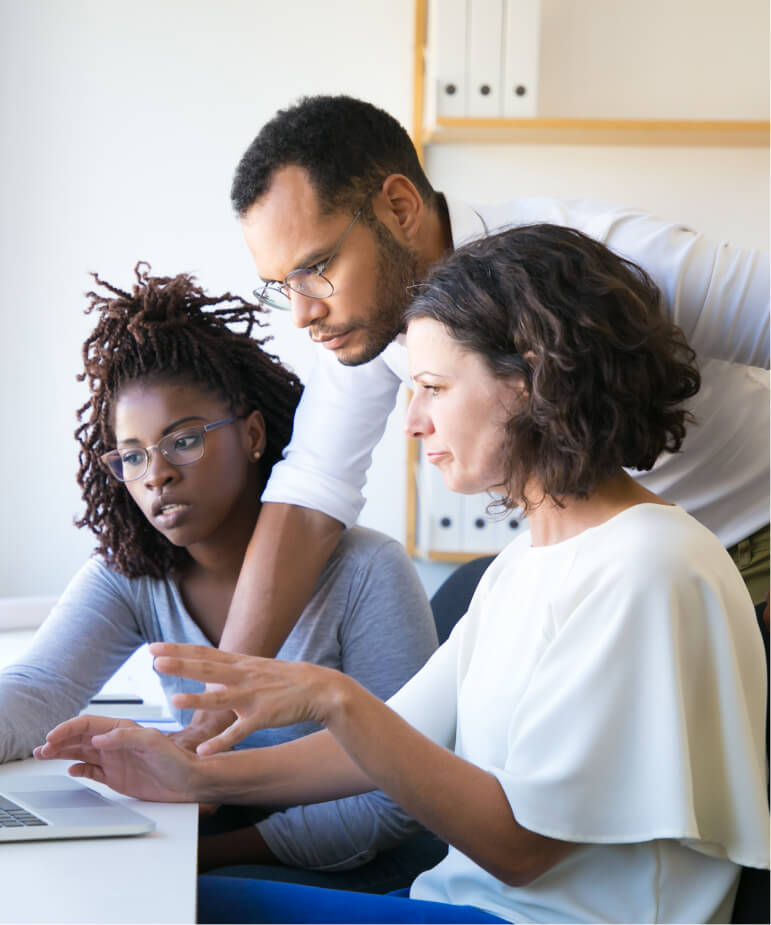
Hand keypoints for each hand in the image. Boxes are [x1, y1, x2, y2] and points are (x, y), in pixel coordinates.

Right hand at [34, 714, 201, 801]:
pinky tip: (70, 770)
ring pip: (81, 753)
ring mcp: (115, 760)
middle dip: (59, 741)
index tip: (52, 737)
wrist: (190, 781)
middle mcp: (116, 743)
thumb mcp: (153, 743)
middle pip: (80, 739)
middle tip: (41, 749)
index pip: (88, 725)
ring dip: (62, 754)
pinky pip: (92, 771)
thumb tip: (99, 738)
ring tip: (44, 755)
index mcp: (123, 730)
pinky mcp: (117, 777)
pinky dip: (78, 769)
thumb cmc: (178, 759)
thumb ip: (126, 738)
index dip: (68, 729)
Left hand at [149, 642, 340, 754]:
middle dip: (182, 666)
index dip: (178, 650)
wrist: (320, 688)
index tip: (153, 648)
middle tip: (156, 662)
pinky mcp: (264, 717)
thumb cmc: (285, 679)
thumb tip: (204, 670)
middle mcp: (244, 676)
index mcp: (240, 664)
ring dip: (198, 701)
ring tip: (174, 701)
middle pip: (208, 670)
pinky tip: (204, 752)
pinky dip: (222, 743)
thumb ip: (229, 669)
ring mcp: (254, 697)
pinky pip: (239, 732)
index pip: (204, 654)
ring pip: (222, 699)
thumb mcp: (255, 667)